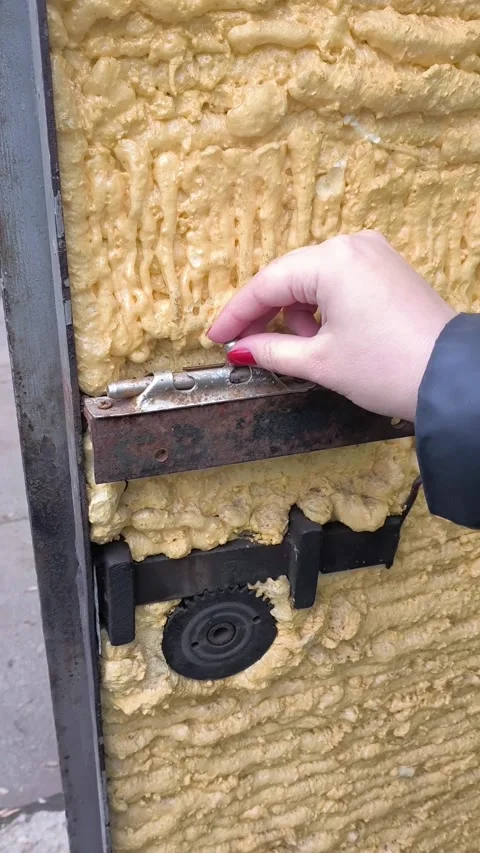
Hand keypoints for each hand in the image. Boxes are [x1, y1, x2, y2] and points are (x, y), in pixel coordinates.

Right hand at [208, 231, 455, 421]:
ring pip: (314, 279)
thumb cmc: (388, 367)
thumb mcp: (320, 362)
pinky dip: (324, 306)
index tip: (216, 336)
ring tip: (307, 350)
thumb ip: (271, 350)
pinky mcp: (388, 268)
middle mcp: (353, 245)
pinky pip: (340, 280)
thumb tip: (241, 348)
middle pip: (290, 277)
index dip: (237, 314)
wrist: (451, 378)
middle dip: (268, 314)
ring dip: (299, 313)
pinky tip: (327, 336)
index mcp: (333, 260)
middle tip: (249, 347)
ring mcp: (374, 253)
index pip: (267, 283)